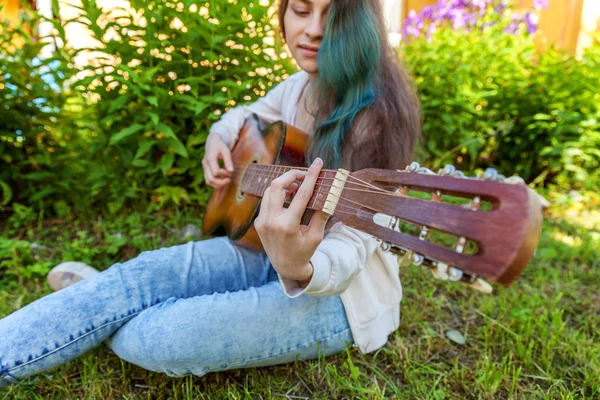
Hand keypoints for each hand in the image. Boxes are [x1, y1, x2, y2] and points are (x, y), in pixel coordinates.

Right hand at [202, 134, 233, 188]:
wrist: (212, 142)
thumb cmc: (220, 146)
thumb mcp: (226, 151)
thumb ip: (228, 161)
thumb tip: (231, 172)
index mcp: (210, 158)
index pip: (216, 172)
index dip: (224, 174)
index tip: (230, 171)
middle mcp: (205, 164)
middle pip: (211, 179)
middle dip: (221, 182)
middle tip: (229, 179)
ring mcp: (204, 167)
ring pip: (208, 181)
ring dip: (218, 184)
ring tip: (226, 180)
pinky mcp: (205, 170)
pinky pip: (208, 180)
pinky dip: (215, 183)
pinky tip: (222, 180)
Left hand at [254, 158, 329, 282]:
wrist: (285, 267)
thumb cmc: (304, 252)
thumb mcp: (316, 236)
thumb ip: (321, 214)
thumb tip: (330, 193)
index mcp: (288, 226)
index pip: (301, 194)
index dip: (311, 176)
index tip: (318, 163)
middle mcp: (271, 222)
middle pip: (277, 185)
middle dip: (292, 175)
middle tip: (305, 175)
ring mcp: (262, 221)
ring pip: (270, 190)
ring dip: (284, 184)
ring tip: (298, 186)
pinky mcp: (259, 221)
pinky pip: (267, 200)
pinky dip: (279, 194)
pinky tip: (290, 197)